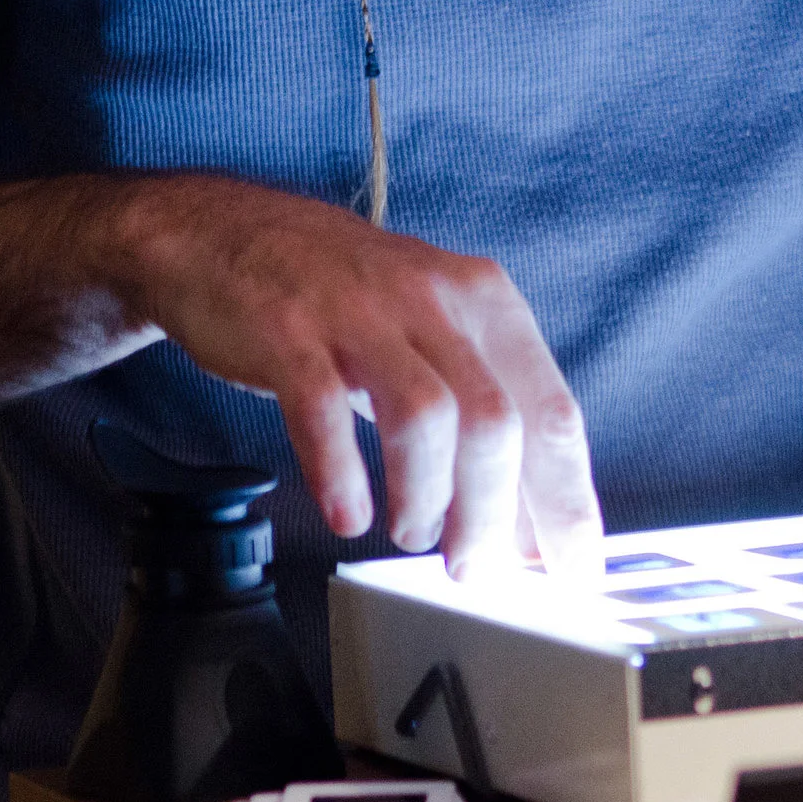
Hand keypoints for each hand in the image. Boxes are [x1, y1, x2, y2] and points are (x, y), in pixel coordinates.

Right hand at [122, 178, 603, 580]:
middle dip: (493, 513)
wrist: (229, 232)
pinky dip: (341, 473)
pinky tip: (348, 515)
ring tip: (412, 534)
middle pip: (494, 420)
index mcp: (485, 301)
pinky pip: (323, 410)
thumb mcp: (430, 339)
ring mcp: (360, 313)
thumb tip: (529, 531)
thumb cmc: (345, 301)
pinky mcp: (289, 332)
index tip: (573, 568)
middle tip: (472, 566)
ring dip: (425, 495)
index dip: (567, 499)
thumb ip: (481, 422)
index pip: (552, 410)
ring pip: (425, 416)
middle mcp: (433, 299)